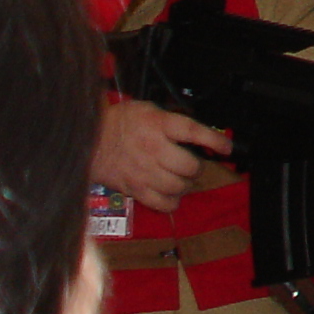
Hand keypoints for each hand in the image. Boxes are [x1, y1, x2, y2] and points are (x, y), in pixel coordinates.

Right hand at [93, 101, 232, 213]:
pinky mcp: (135, 189)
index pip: (194, 132)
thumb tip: (195, 133)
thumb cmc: (118, 123)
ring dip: (186, 184)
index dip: (214, 140)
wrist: (87, 140)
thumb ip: (170, 120)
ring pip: (179, 186)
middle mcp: (153, 149)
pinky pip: (162, 203)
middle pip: (190, 166)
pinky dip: (172, 202)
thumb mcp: (147, 109)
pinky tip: (170, 194)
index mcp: (158, 125)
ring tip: (181, 179)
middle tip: (193, 165)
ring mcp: (144, 171)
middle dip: (197, 167)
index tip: (226, 146)